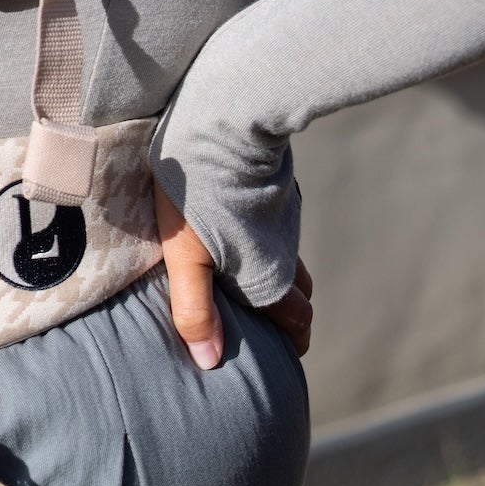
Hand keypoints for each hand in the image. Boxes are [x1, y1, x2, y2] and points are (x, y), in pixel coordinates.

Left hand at [154, 182, 312, 367]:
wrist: (222, 122)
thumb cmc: (196, 191)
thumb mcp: (185, 253)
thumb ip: (195, 308)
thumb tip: (209, 363)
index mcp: (269, 279)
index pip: (298, 325)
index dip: (292, 343)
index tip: (279, 353)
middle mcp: (286, 254)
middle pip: (300, 295)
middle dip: (286, 313)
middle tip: (258, 319)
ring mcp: (286, 221)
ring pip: (291, 259)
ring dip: (277, 274)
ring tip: (242, 278)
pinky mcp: (278, 193)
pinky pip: (281, 229)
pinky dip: (269, 242)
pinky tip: (238, 232)